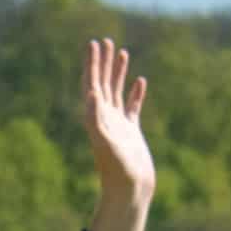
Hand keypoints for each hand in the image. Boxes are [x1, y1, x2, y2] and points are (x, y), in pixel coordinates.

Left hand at [78, 38, 153, 218]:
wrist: (129, 190)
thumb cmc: (116, 169)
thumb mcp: (105, 141)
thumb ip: (95, 118)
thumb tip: (91, 92)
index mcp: (95, 117)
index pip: (91, 84)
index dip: (91, 64)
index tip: (93, 44)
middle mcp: (104, 118)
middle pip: (102, 83)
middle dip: (103, 62)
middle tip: (105, 40)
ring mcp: (118, 125)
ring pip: (117, 92)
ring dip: (118, 72)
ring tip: (122, 52)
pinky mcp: (132, 132)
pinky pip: (133, 107)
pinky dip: (136, 93)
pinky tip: (140, 80)